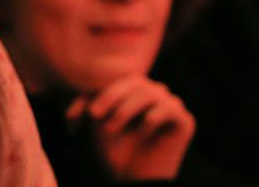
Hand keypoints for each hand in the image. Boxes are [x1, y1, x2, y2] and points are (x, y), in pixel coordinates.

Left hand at [67, 75, 195, 180]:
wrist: (135, 181)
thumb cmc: (114, 152)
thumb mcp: (96, 125)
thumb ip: (91, 103)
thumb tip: (81, 99)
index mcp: (134, 90)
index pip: (117, 81)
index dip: (95, 94)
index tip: (73, 117)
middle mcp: (155, 94)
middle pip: (135, 81)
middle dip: (110, 96)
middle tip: (94, 115)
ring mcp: (171, 106)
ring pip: (151, 92)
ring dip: (126, 108)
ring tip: (111, 129)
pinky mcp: (185, 121)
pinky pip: (169, 108)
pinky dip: (151, 118)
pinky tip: (142, 133)